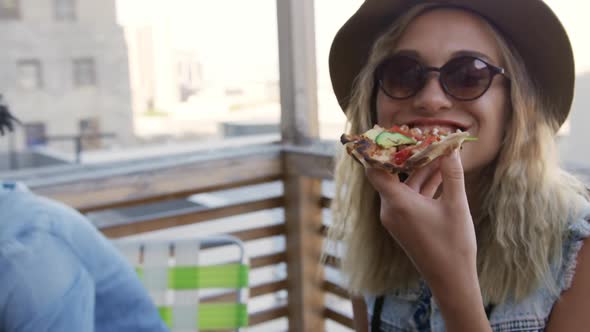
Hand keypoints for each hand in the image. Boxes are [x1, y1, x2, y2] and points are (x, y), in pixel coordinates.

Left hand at [365, 149, 476, 287]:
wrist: (451, 281)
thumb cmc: (454, 245)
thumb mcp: (456, 205)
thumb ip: (452, 174)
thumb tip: (451, 147)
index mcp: (397, 203)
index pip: (375, 169)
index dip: (379, 150)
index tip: (388, 133)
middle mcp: (390, 210)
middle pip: (392, 174)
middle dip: (408, 155)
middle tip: (422, 137)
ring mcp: (396, 218)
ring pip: (404, 185)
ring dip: (420, 170)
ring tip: (439, 151)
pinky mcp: (404, 225)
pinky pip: (409, 198)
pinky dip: (422, 186)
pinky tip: (441, 173)